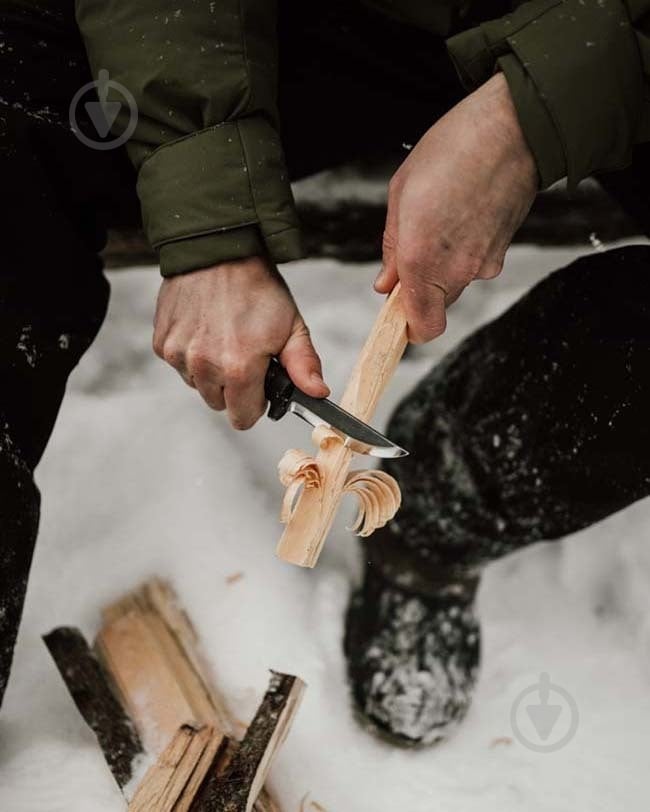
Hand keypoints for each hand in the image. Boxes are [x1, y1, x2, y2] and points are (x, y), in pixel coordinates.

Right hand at [153, 256, 328, 428]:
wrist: (218, 250)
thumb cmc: (256, 287)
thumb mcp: (291, 326)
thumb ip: (304, 365)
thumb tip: (317, 394)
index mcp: (239, 369)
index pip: (243, 418)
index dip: (256, 404)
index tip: (260, 385)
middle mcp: (204, 366)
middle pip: (219, 403)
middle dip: (233, 388)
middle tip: (244, 355)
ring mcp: (179, 355)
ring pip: (197, 385)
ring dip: (210, 372)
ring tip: (223, 337)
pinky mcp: (162, 343)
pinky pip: (179, 365)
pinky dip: (191, 355)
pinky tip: (204, 329)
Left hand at [376, 72, 537, 342]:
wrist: (513, 128)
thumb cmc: (453, 151)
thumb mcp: (401, 192)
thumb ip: (391, 246)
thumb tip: (386, 282)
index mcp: (421, 259)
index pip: (422, 328)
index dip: (406, 326)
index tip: (396, 310)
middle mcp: (456, 272)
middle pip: (436, 307)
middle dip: (420, 289)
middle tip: (412, 249)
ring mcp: (484, 264)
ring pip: (456, 284)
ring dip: (443, 266)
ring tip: (440, 219)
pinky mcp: (503, 251)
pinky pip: (475, 263)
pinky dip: (465, 249)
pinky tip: (462, 213)